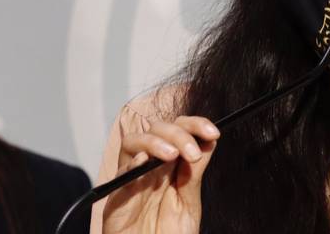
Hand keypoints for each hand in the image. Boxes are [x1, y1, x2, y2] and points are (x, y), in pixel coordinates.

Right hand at [102, 116, 219, 233]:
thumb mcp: (189, 204)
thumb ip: (194, 174)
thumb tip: (208, 141)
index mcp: (171, 166)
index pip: (180, 131)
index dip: (195, 125)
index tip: (213, 132)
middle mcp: (151, 168)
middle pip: (158, 130)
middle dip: (179, 134)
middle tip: (193, 153)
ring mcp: (132, 179)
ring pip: (134, 141)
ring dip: (155, 142)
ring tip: (172, 155)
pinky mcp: (116, 197)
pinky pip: (119, 173)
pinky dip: (131, 163)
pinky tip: (143, 162)